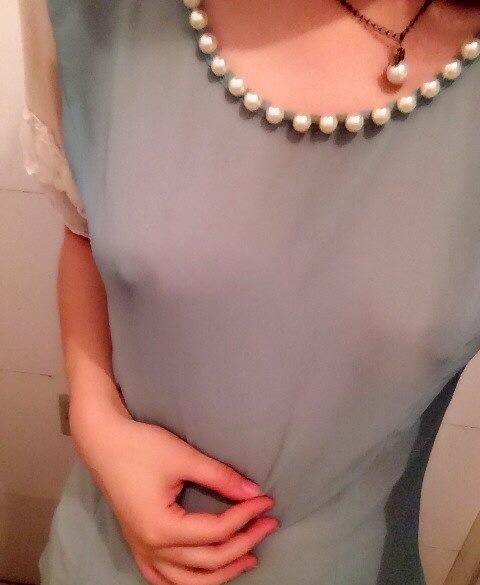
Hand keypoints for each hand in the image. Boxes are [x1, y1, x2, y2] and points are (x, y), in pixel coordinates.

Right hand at [69, 397, 277, 584]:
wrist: (102, 441)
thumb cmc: (140, 446)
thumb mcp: (184, 457)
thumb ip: (220, 477)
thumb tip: (253, 491)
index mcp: (161, 528)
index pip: (216, 531)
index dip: (246, 516)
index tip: (266, 501)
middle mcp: (151, 547)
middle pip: (208, 559)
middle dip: (244, 542)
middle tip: (267, 524)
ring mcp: (141, 549)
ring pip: (188, 580)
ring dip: (221, 571)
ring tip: (248, 556)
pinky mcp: (137, 544)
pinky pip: (163, 578)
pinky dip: (188, 581)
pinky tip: (203, 574)